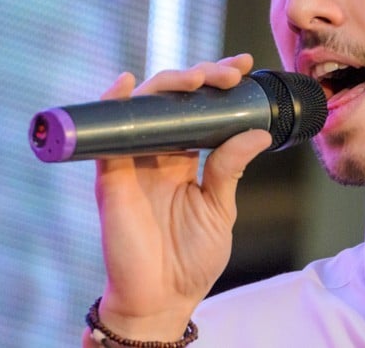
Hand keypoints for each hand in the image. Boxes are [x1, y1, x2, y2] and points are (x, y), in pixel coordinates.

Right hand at [91, 54, 271, 340]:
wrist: (163, 299)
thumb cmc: (190, 258)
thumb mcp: (219, 208)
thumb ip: (230, 168)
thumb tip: (258, 132)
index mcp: (184, 157)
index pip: (198, 109)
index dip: (218, 84)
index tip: (244, 66)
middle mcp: (156, 152)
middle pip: (172, 99)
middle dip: (201, 76)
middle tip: (230, 73)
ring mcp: (132, 160)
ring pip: (143, 106)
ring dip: (168, 83)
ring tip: (198, 78)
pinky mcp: (111, 177)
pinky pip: (106, 134)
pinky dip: (112, 104)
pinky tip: (126, 84)